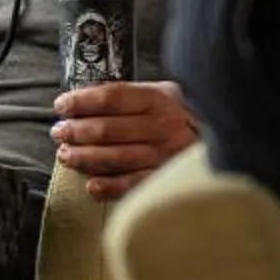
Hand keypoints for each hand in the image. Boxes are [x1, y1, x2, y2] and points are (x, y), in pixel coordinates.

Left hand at [50, 80, 196, 201]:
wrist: (220, 137)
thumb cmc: (178, 115)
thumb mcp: (160, 93)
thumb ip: (128, 95)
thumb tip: (82, 100)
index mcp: (159, 99)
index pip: (113, 98)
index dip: (81, 101)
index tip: (61, 105)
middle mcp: (164, 126)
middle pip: (109, 129)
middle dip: (76, 131)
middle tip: (59, 132)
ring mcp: (166, 155)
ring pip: (116, 157)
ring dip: (84, 157)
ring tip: (65, 155)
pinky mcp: (166, 179)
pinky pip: (133, 185)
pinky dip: (109, 186)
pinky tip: (90, 185)